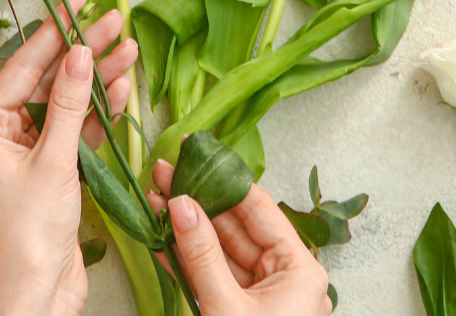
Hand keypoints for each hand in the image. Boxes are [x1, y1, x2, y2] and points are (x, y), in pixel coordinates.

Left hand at [0, 0, 136, 315]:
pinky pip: (77, 132)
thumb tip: (79, 54)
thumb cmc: (29, 236)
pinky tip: (122, 89)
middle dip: (82, 53)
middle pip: (46, 81)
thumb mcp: (53, 162)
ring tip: (130, 50)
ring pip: (66, 105)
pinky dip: (99, 113)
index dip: (53, 33)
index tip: (76, 3)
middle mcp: (1, 137)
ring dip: (97, 80)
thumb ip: (70, 105)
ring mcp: (28, 155)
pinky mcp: (53, 173)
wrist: (36, 294)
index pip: (20, 67)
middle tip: (114, 21)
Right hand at [148, 160, 332, 315]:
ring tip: (155, 202)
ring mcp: (263, 296)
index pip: (259, 210)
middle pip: (237, 228)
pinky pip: (215, 277)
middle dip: (197, 203)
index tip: (195, 156)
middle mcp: (286, 279)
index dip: (223, 180)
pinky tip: (163, 238)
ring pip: (221, 253)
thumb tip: (181, 205)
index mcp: (300, 271)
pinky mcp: (241, 311)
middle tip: (165, 175)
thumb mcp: (226, 306)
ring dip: (186, 230)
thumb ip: (202, 254)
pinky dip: (188, 261)